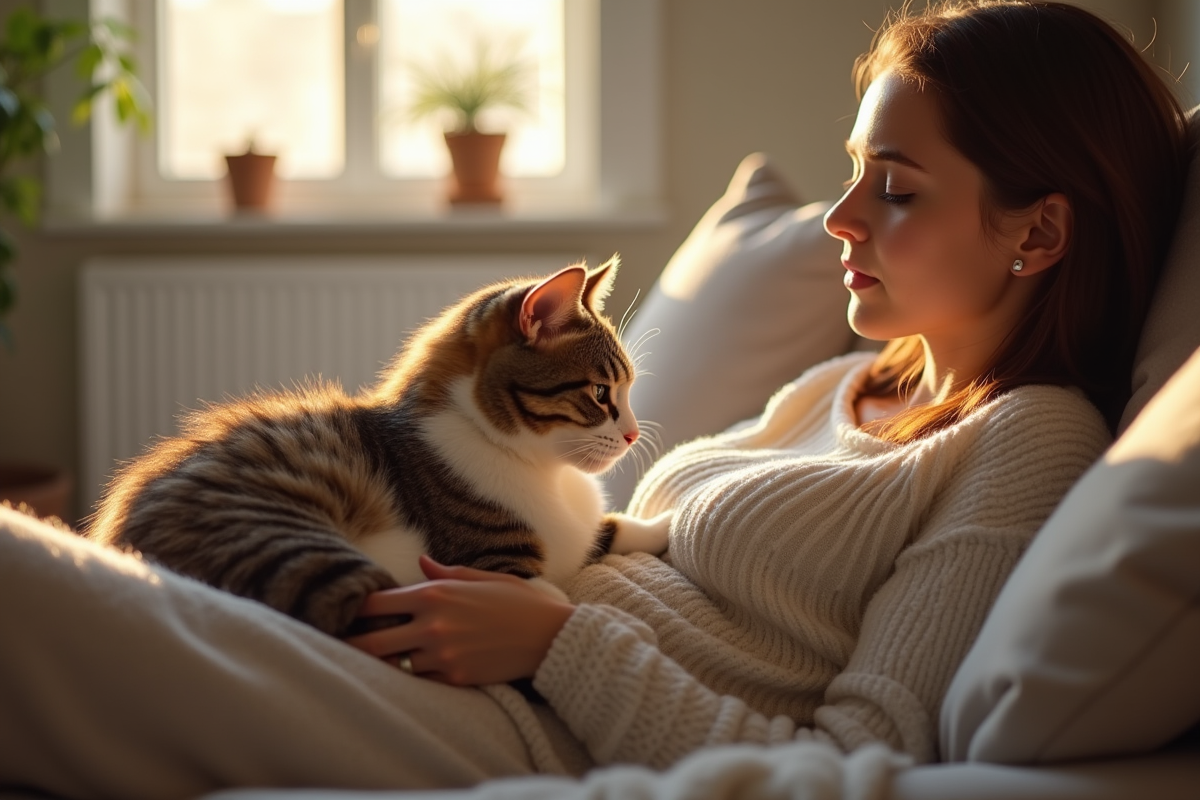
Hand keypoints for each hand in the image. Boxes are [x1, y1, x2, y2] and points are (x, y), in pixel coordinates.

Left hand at [343, 555, 575, 685]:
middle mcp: (433, 625)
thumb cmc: (518, 602)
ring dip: (381, 663)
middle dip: (351, 644)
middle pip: (370, 641)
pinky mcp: (455, 678)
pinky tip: (404, 672)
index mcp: (436, 595)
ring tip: (368, 662)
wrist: (551, 635)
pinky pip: (419, 681)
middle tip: (340, 645)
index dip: (354, 609)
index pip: (375, 603)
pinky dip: (410, 676)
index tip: (344, 612)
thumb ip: (446, 574)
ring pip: (391, 665)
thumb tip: (421, 564)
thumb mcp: (483, 578)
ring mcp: (443, 655)